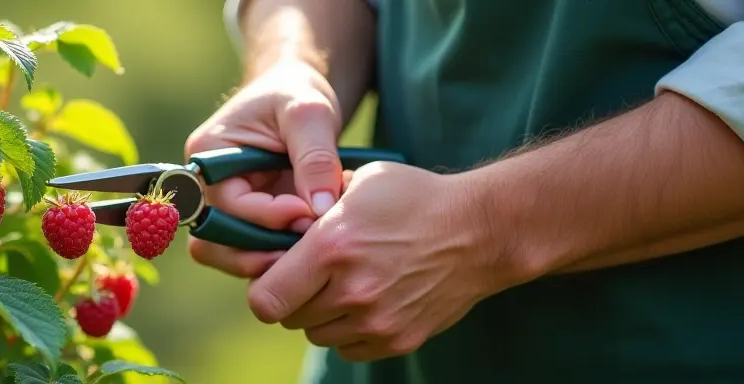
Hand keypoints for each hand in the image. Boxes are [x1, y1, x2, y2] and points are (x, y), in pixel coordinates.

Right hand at [184, 59, 346, 277]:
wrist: (296, 97)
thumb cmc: (296, 95)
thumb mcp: (310, 113)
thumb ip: (315, 158)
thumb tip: (320, 208)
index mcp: (207, 152)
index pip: (227, 202)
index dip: (268, 215)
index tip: (309, 212)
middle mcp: (204, 184)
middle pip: (214, 239)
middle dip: (261, 248)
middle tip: (307, 247)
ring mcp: (221, 206)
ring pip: (223, 254)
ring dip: (262, 260)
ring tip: (305, 255)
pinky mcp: (241, 220)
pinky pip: (245, 252)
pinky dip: (272, 257)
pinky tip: (305, 249)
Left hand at [246, 161, 532, 360]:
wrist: (480, 230)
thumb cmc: (414, 198)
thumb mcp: (358, 183)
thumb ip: (312, 207)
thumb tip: (278, 225)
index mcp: (332, 247)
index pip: (265, 298)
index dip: (263, 288)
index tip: (275, 273)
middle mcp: (351, 290)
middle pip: (289, 317)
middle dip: (294, 296)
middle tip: (314, 275)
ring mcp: (376, 321)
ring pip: (317, 335)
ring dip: (321, 315)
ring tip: (344, 284)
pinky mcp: (398, 340)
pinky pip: (349, 349)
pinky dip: (349, 331)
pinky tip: (367, 300)